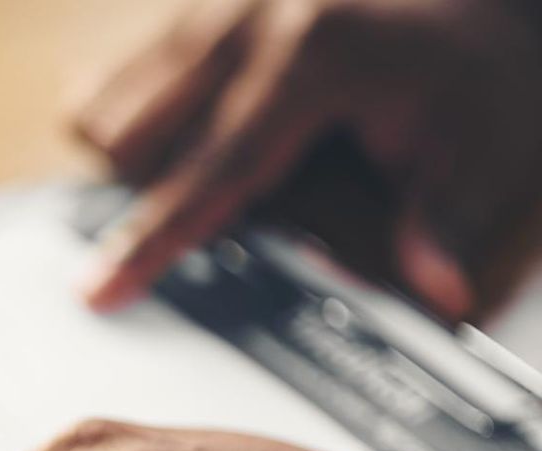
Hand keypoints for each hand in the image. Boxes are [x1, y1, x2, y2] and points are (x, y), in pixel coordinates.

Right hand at [72, 0, 541, 316]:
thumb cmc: (471, 62)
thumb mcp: (481, 141)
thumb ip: (444, 218)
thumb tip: (438, 294)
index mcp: (311, 58)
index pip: (209, 174)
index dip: (151, 242)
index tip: (96, 293)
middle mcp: (245, 21)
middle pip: (128, 140)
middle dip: (149, 193)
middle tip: (224, 210)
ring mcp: (211, 5)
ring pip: (104, 106)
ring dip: (133, 156)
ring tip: (203, 166)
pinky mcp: (195, 3)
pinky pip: (114, 74)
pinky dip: (131, 116)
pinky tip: (187, 128)